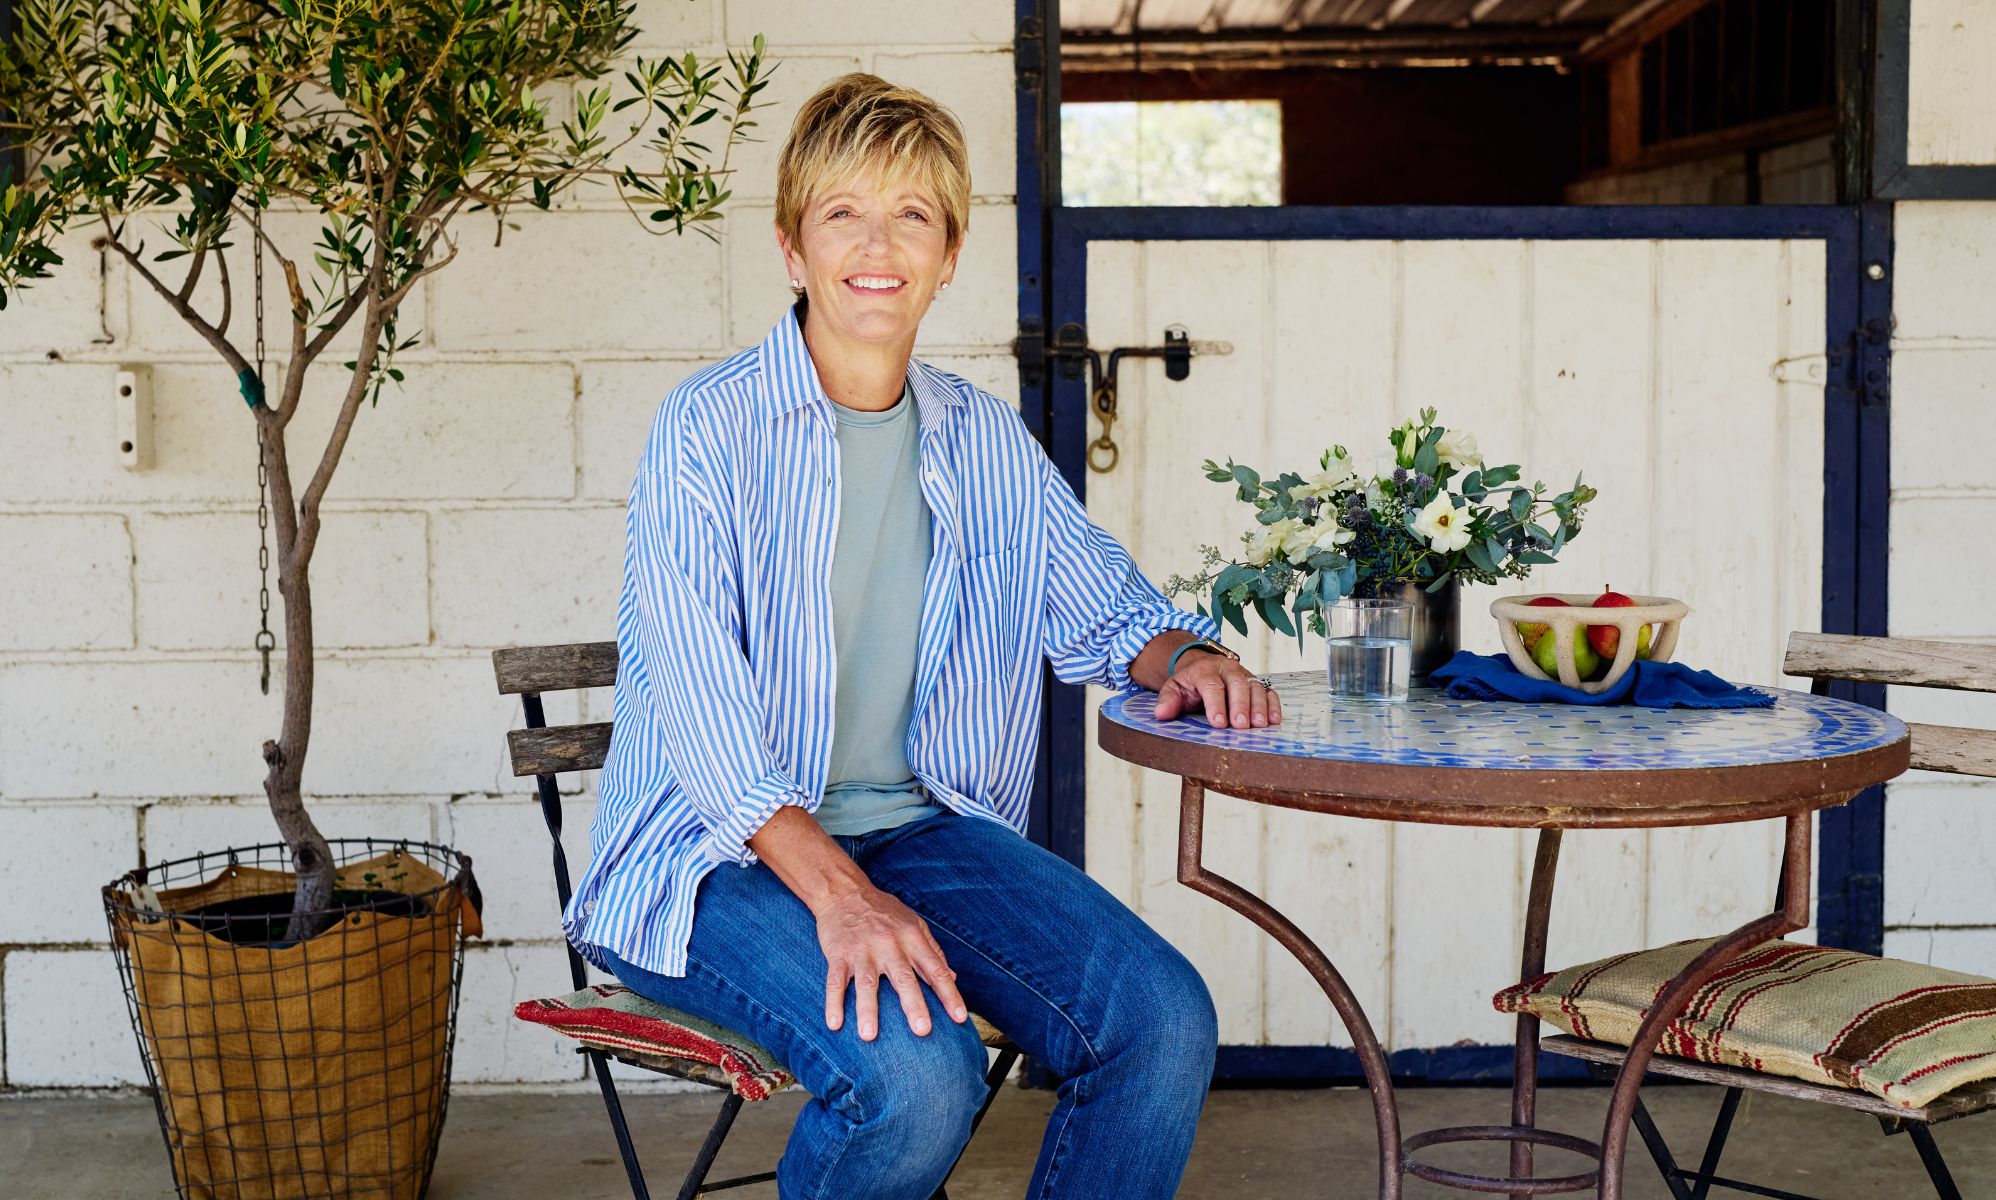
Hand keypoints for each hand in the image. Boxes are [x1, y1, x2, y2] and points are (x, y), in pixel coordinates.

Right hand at [812, 884, 968, 1040]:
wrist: (845, 892)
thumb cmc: (884, 911)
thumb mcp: (915, 923)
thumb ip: (934, 951)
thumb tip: (953, 978)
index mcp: (912, 938)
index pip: (935, 969)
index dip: (949, 994)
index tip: (960, 1018)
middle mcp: (889, 944)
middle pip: (903, 978)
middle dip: (913, 1005)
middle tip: (922, 1030)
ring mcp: (862, 950)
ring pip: (866, 983)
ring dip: (868, 1010)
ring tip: (869, 1036)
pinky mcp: (838, 954)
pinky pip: (835, 981)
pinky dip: (833, 1002)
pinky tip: (835, 1023)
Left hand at [1153, 651, 1283, 728]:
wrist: (1201, 667)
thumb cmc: (1189, 684)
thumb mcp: (1173, 688)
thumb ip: (1168, 701)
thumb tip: (1161, 714)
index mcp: (1205, 671)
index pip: (1212, 686)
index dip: (1216, 704)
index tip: (1219, 722)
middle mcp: (1228, 670)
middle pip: (1237, 684)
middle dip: (1240, 705)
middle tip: (1241, 725)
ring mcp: (1244, 675)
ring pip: (1255, 687)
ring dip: (1259, 706)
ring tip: (1259, 725)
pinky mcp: (1256, 684)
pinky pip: (1268, 691)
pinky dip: (1273, 704)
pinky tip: (1274, 720)